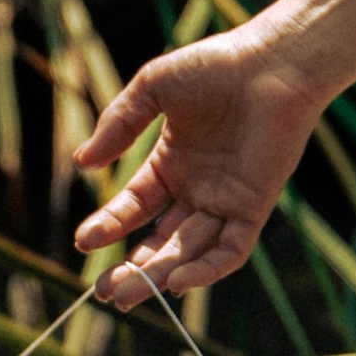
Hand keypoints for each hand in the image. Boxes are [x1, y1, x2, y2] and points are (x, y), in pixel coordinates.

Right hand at [72, 27, 326, 299]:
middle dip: (132, 269)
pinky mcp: (254, 206)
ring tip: (125, 294)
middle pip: (159, 242)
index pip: (134, 207)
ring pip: (189, 252)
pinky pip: (230, 250)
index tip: (84, 242)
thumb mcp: (154, 87)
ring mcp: (226, 200)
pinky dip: (206, 271)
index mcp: (171, 164)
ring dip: (158, 277)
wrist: (273, 62)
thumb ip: (119, 124)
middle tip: (103, 293)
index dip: (109, 226)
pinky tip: (176, 283)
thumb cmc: (216, 66)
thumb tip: (82, 162)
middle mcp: (197, 189)